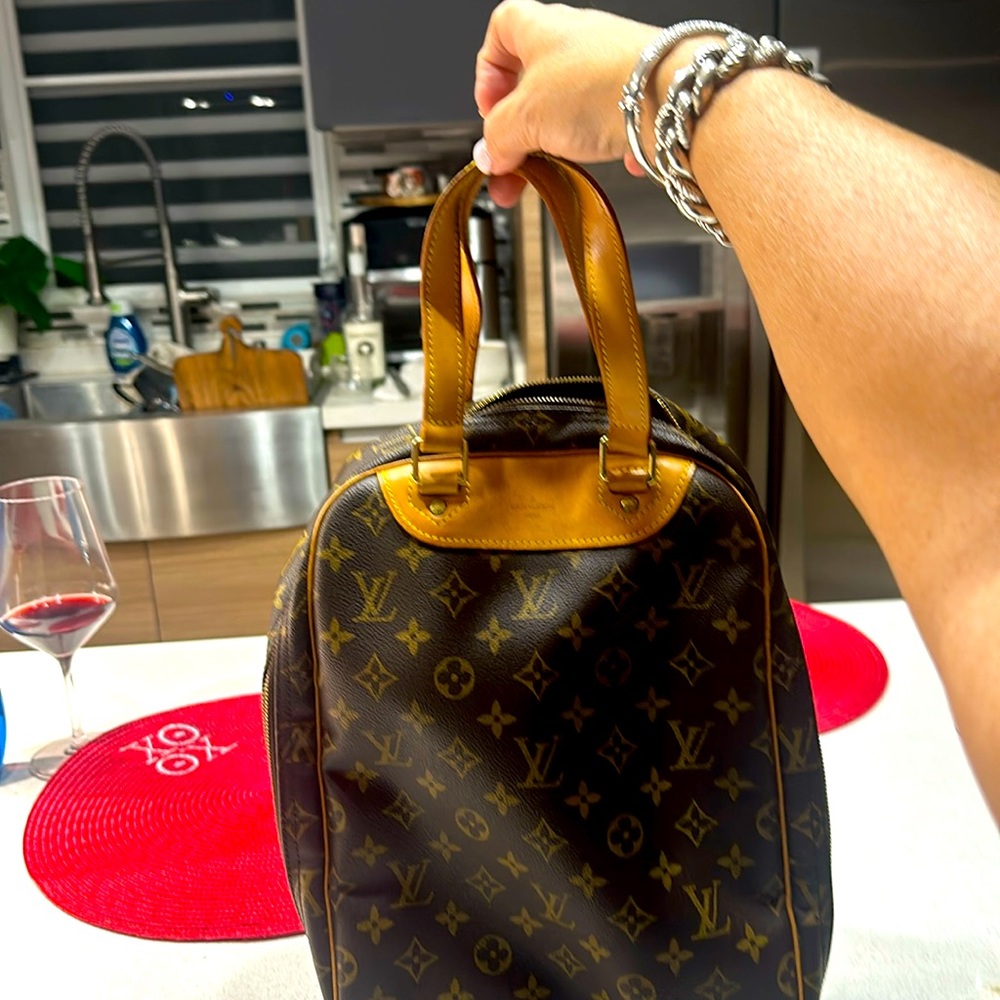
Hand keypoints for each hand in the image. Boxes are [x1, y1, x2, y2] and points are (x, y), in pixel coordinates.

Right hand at [474, 0, 660, 205]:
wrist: (667, 98)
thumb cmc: (599, 86)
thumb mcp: (524, 118)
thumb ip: (497, 138)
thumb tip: (490, 154)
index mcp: (540, 28)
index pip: (500, 32)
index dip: (489, 73)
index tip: (489, 110)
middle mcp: (576, 40)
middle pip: (532, 80)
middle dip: (517, 126)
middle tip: (510, 160)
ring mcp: (607, 66)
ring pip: (567, 104)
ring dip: (550, 140)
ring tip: (546, 171)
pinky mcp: (634, 94)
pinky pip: (601, 120)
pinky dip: (589, 146)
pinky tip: (588, 166)